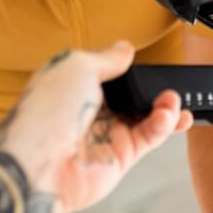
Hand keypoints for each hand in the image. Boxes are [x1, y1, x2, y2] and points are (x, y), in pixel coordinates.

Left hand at [0, 41, 192, 212]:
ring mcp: (107, 135)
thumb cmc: (45, 113)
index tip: (144, 65)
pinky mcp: (121, 157)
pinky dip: (163, 126)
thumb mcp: (76, 67)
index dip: (128, 69)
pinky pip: (149, 137)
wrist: (39, 163)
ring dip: (164, 107)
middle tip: (165, 84)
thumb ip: (106, 59)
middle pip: (131, 97)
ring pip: (146, 118)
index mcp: (74, 86)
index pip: (109, 74)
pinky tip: (169, 116)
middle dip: (151, 90)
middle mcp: (91, 111)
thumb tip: (124, 49)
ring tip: (173, 100)